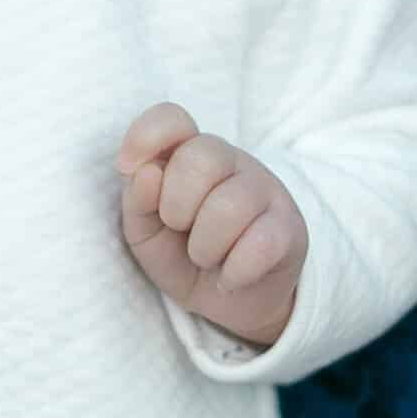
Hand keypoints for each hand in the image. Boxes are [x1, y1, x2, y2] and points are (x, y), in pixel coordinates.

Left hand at [116, 101, 305, 347]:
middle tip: (180, 229)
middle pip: (200, 157)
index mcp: (189, 153)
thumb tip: (146, 174)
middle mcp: (230, 161)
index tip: (126, 168)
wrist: (230, 299)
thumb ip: (137, 201)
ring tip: (205, 258)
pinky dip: (234, 271)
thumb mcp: (145, 232)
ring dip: (204, 247)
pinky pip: (260, 243)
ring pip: (230, 205)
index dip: (145, 136)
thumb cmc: (180, 254)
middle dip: (176, 206)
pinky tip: (230, 277)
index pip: (172, 118)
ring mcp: (265, 191)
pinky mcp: (290, 229)